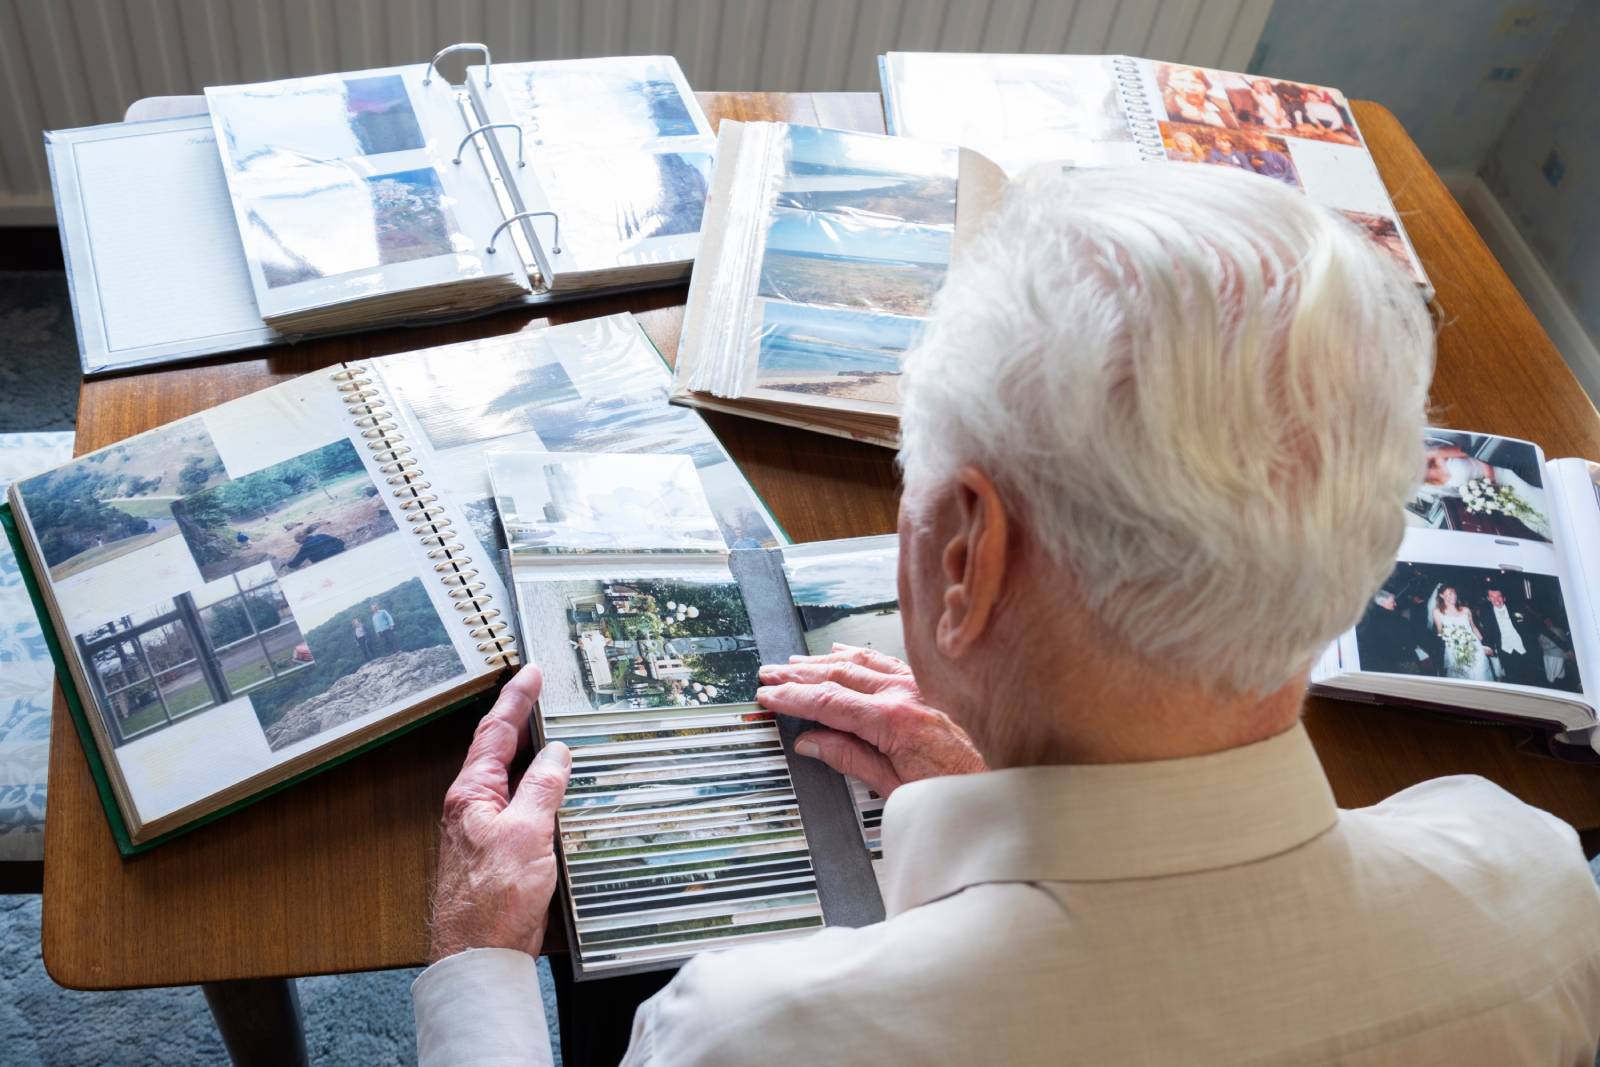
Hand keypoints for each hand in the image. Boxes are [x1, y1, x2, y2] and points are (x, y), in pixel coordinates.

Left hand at [428, 665, 569, 962]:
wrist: (480, 955)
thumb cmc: (492, 901)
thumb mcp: (526, 833)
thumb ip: (542, 788)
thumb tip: (556, 753)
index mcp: (472, 794)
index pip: (495, 732)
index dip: (516, 698)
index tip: (531, 672)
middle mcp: (474, 808)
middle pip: (500, 751)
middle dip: (521, 719)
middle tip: (543, 691)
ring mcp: (486, 830)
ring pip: (514, 780)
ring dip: (535, 757)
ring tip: (558, 732)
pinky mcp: (501, 852)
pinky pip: (524, 808)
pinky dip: (542, 791)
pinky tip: (560, 792)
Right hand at [757, 644, 985, 797]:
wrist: (1009, 780)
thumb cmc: (959, 788)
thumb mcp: (895, 788)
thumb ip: (849, 759)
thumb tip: (810, 743)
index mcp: (894, 721)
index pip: (828, 702)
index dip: (792, 698)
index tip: (768, 696)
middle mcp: (907, 694)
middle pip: (839, 675)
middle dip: (798, 675)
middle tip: (769, 674)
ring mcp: (920, 684)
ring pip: (861, 663)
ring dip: (822, 662)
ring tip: (794, 664)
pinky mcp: (932, 684)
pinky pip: (887, 661)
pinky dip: (858, 655)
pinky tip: (842, 652)